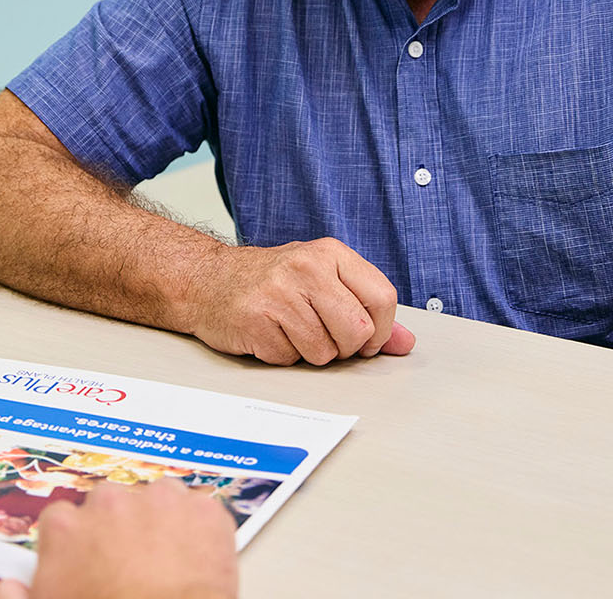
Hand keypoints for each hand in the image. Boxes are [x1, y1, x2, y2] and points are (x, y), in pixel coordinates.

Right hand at [0, 479, 237, 598]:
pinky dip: (200, 531)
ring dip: (160, 525)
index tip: (88, 566)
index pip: (63, 522)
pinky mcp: (203, 511)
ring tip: (167, 563)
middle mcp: (109, 503)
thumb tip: (6, 587)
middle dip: (119, 531)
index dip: (78, 546)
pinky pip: (200, 511)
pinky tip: (197, 559)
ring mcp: (159, 501)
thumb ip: (14, 597)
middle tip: (130, 569)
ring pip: (157, 502)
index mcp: (65, 528)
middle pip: (110, 506)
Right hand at [184, 239, 414, 364]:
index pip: (382, 297)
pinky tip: (269, 334)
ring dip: (310, 353)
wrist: (207, 280)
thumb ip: (366, 309)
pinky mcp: (256, 320)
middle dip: (344, 347)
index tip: (363, 337)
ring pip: (325, 353)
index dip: (379, 330)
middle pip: (357, 331)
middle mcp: (306, 267)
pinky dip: (282, 356)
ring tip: (290, 330)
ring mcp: (279, 293)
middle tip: (322, 335)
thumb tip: (406, 343)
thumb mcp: (322, 282)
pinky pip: (290, 359)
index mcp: (330, 254)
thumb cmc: (270, 282)